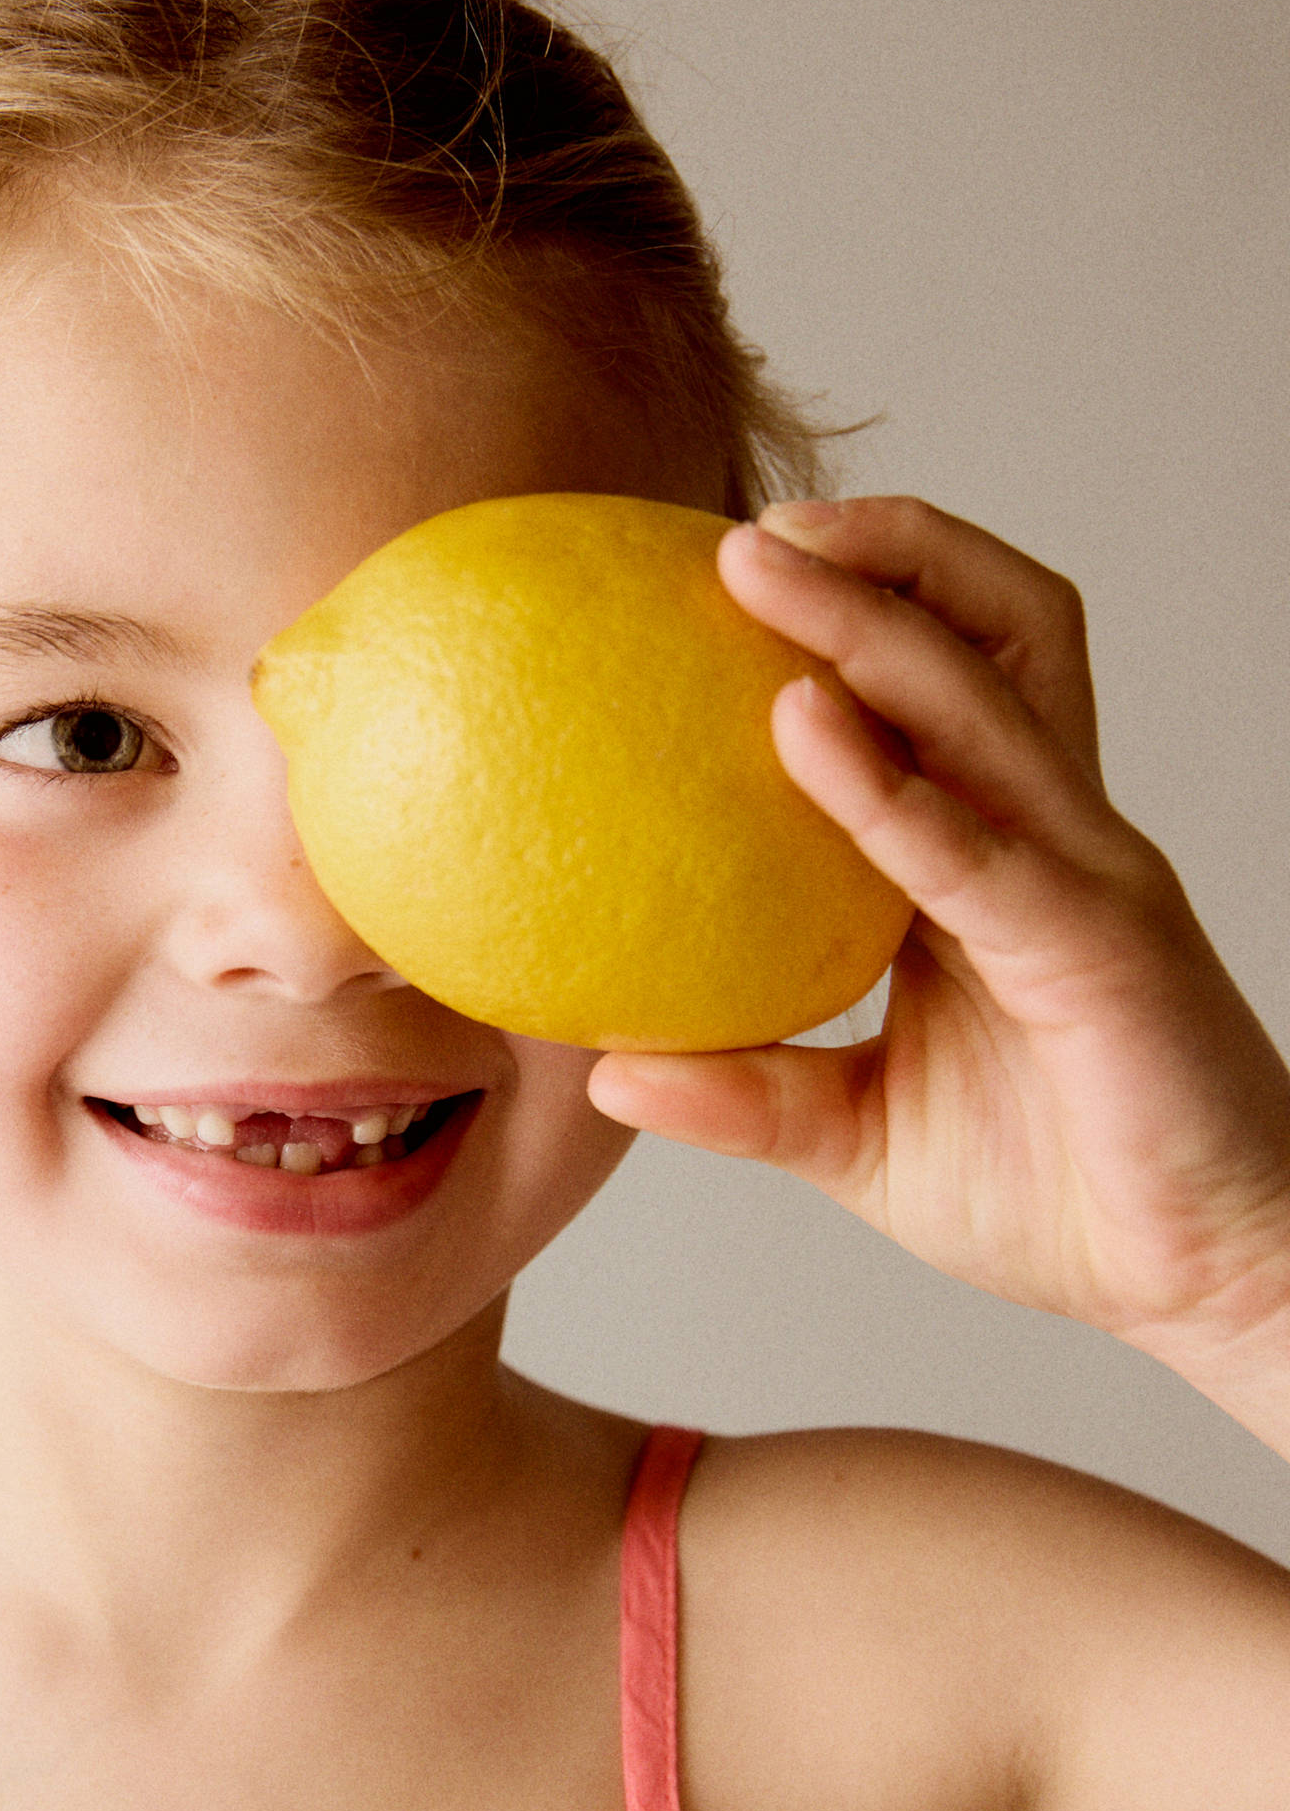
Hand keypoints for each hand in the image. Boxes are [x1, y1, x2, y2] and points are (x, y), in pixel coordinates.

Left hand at [586, 495, 1289, 1388]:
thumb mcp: (860, 1138)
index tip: (726, 580)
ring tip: (765, 567)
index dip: (852, 617)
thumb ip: (749, 1095)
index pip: (940, 696)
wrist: (1205, 1278)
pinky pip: (982, 850)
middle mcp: (1051, 841)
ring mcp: (1087, 881)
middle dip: (879, 558)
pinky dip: (889, 785)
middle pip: (987, 640)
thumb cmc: (1058, 1195)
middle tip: (743, 533)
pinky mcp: (1103, 949)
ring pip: (989, 699)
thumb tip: (605, 1069)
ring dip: (875, 618)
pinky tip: (805, 731)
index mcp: (997, 867)